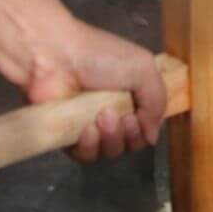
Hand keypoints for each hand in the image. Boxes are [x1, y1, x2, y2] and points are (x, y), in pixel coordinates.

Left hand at [21, 19, 171, 161]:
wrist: (54, 57)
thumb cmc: (99, 57)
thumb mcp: (143, 68)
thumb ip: (158, 101)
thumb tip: (152, 137)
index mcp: (131, 92)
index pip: (147, 124)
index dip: (148, 126)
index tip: (140, 116)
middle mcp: (113, 110)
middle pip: (132, 142)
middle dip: (131, 134)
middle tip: (123, 117)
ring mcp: (90, 125)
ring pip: (111, 150)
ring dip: (112, 138)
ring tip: (102, 116)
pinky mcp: (67, 136)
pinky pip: (86, 155)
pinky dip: (90, 146)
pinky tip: (86, 129)